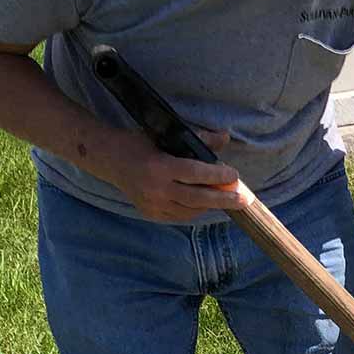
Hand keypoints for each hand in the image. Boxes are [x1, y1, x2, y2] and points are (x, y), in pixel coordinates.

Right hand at [99, 127, 252, 222]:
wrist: (110, 160)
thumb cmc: (140, 143)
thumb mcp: (167, 136)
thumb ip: (198, 139)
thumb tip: (225, 137)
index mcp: (160, 167)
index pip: (196, 173)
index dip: (217, 176)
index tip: (234, 176)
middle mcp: (156, 189)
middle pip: (198, 198)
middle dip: (224, 199)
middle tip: (243, 200)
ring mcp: (152, 205)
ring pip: (190, 211)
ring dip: (211, 205)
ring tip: (228, 200)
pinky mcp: (151, 214)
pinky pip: (180, 217)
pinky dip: (195, 211)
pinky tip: (206, 204)